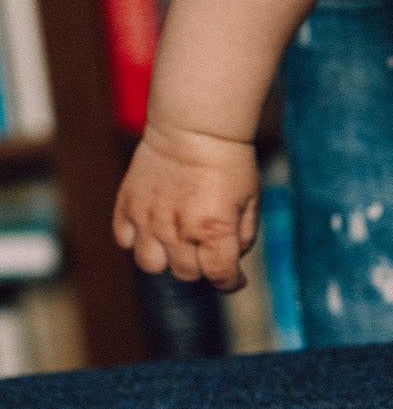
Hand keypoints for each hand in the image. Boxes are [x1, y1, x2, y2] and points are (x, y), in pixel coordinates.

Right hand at [113, 126, 259, 291]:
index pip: (220, 276)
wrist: (194, 126)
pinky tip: (153, 227)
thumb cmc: (229, 161)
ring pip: (151, 265)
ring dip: (167, 259)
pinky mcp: (128, 204)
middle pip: (187, 274)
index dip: (231, 283)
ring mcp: (149, 219)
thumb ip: (244, 235)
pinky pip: (125, 240)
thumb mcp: (251, 199)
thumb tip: (232, 259)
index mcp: (213, 230)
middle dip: (202, 266)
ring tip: (177, 241)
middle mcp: (178, 230)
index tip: (234, 280)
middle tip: (207, 249)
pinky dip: (138, 240)